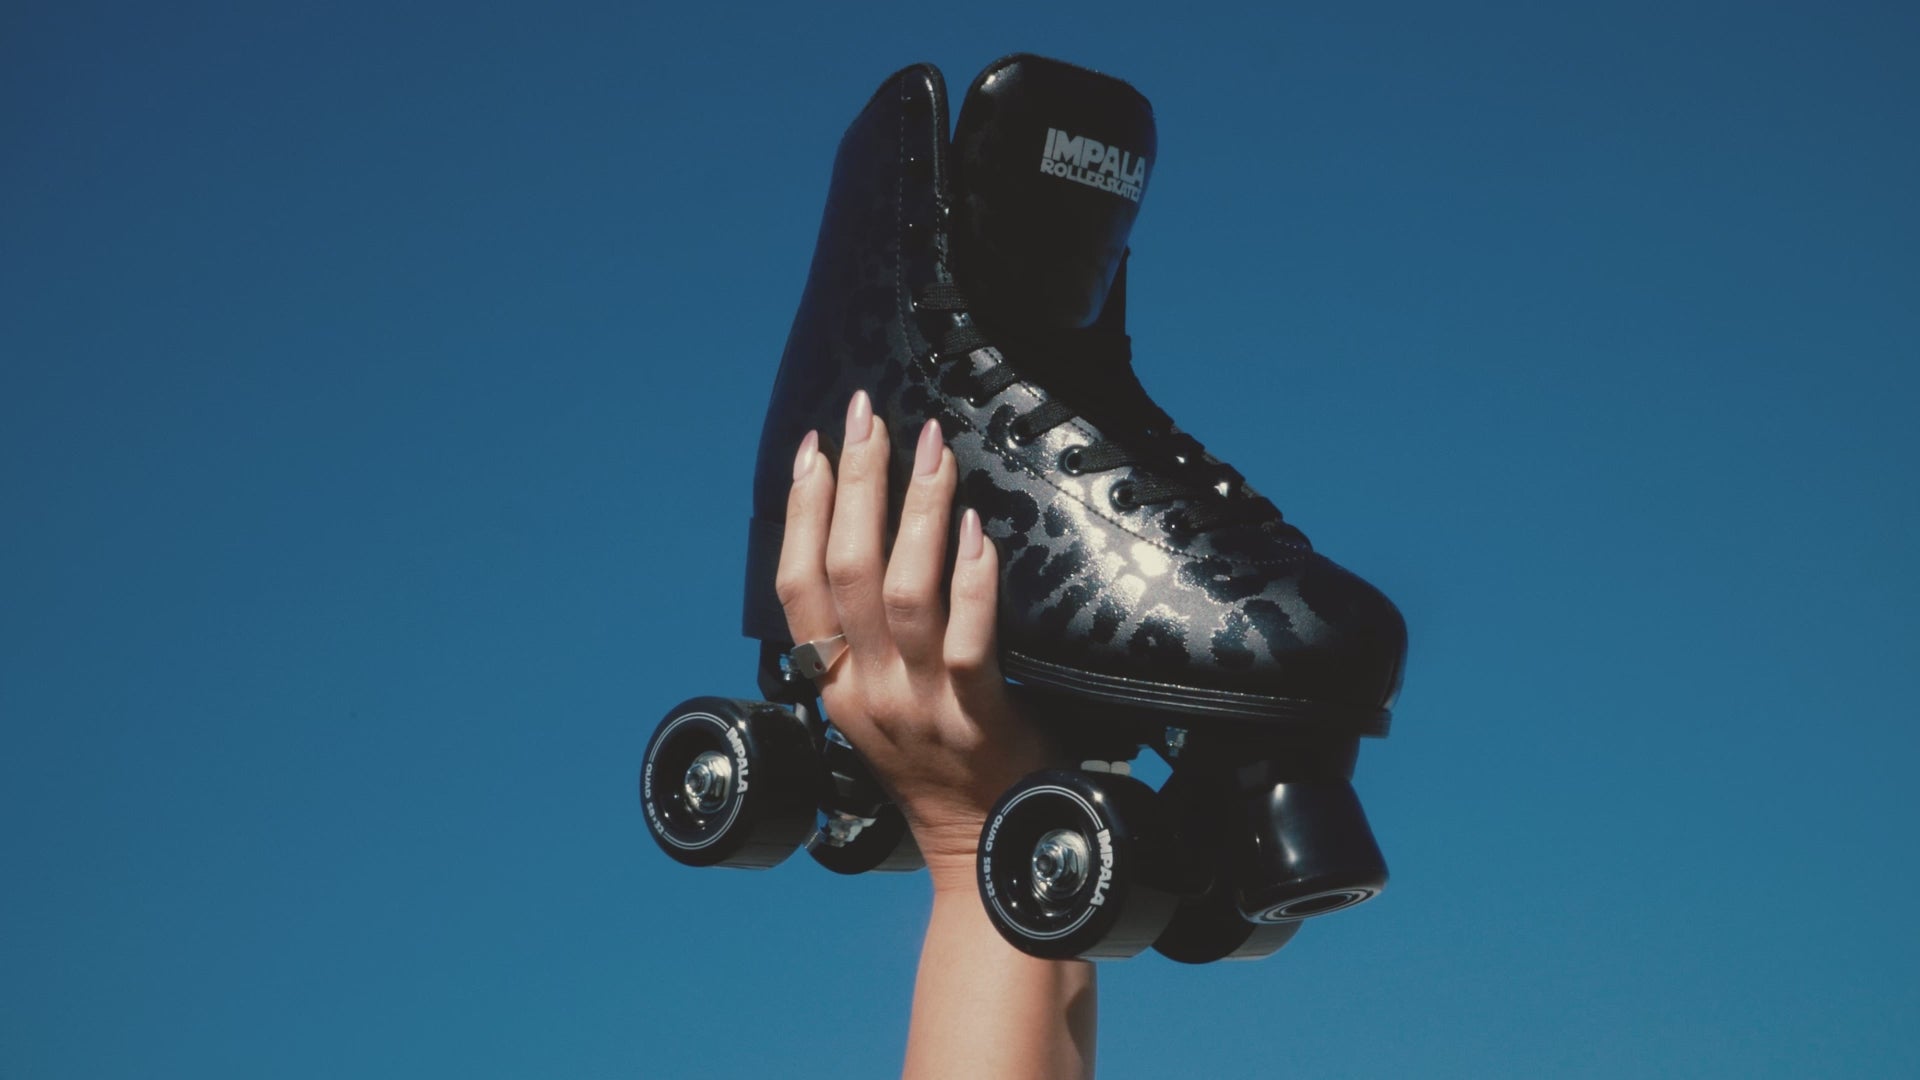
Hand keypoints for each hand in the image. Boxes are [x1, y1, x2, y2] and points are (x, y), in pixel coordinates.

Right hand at [776, 390, 1054, 888]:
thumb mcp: (879, 706)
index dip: (800, 511)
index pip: (796, 585)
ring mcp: (919, 706)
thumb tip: (872, 546)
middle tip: (867, 415)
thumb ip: (867, 641)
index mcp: (831, 685)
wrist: (984, 852)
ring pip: (903, 592)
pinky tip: (975, 530)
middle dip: (854, 482)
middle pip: (844, 570)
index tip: (812, 447)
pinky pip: (968, 639)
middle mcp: (864, 692)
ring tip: (931, 448)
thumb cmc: (940, 768)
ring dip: (914, 511)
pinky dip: (970, 578)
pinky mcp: (977, 719)